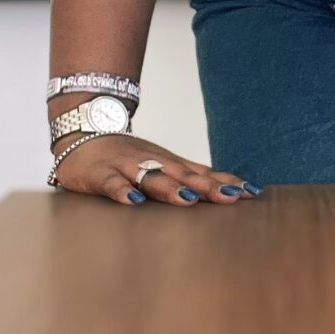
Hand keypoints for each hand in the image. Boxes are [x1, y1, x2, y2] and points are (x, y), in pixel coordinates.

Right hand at [49, 132, 261, 205]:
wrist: (83, 132)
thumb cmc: (130, 157)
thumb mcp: (164, 165)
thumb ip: (193, 178)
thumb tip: (233, 191)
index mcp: (171, 163)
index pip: (203, 173)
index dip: (226, 183)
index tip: (251, 194)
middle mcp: (154, 163)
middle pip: (184, 175)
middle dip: (207, 187)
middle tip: (230, 198)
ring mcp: (127, 167)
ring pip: (150, 177)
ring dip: (169, 187)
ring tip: (187, 199)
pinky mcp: (100, 174)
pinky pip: (111, 183)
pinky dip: (121, 190)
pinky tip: (131, 201)